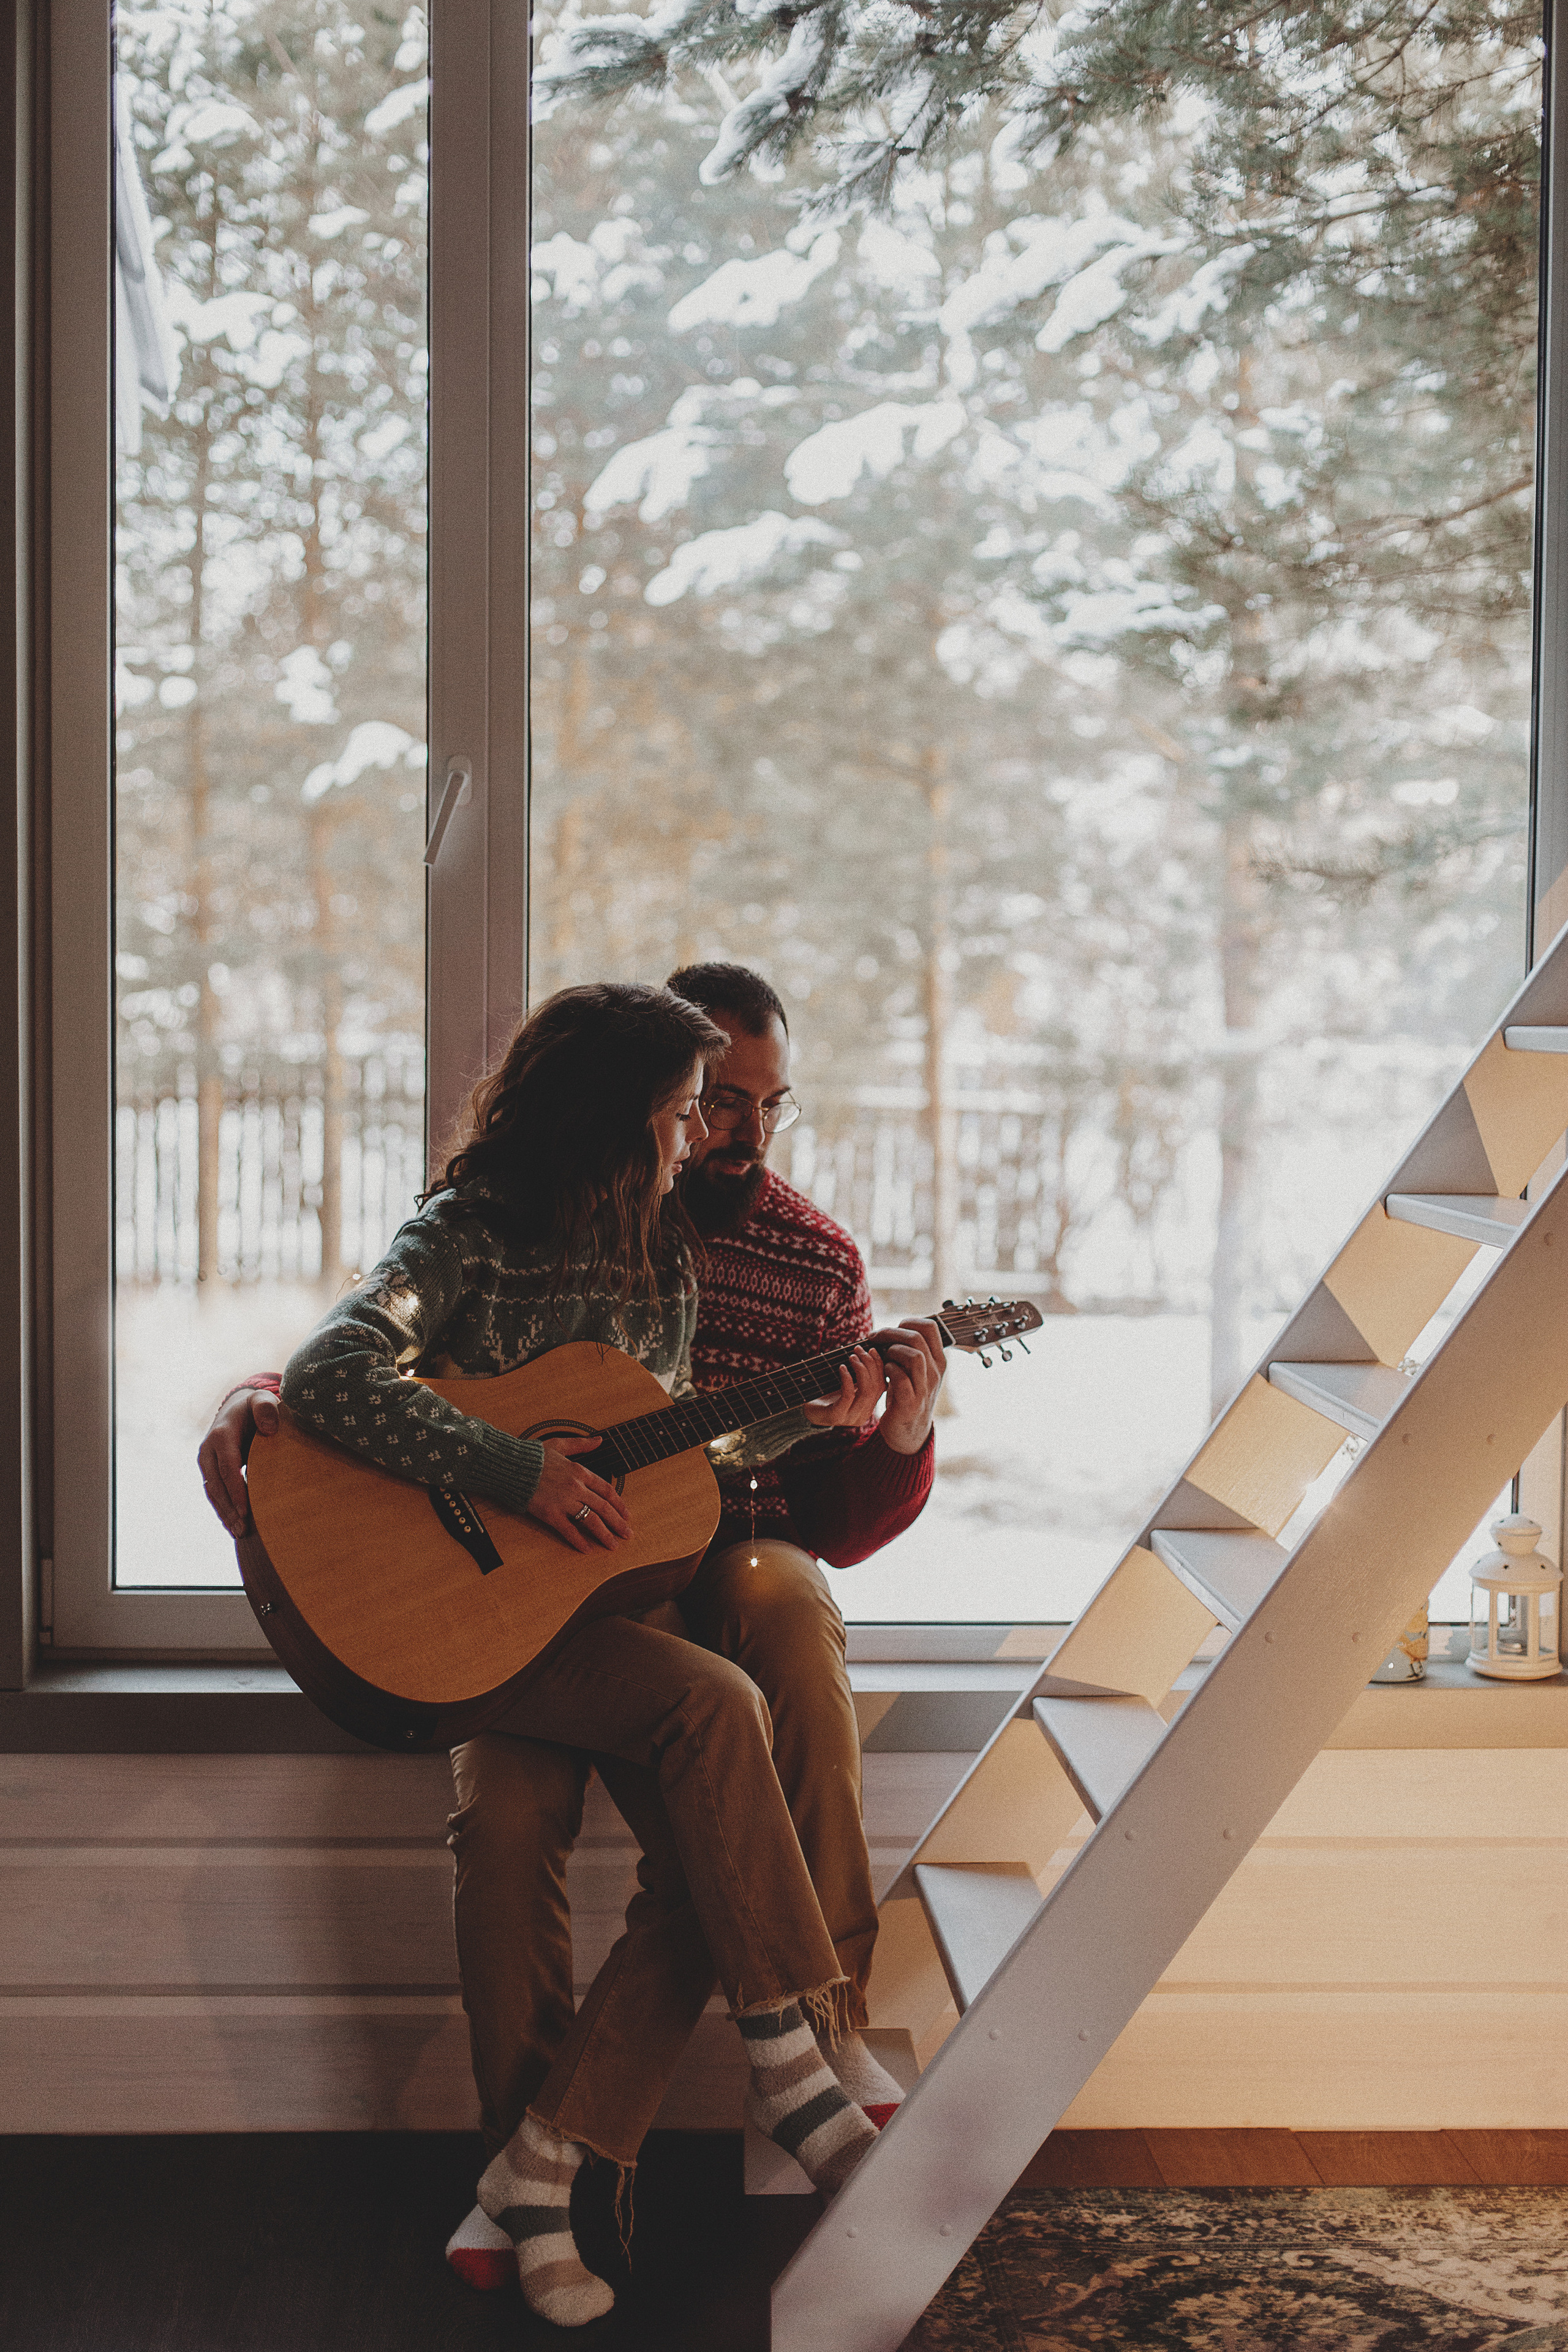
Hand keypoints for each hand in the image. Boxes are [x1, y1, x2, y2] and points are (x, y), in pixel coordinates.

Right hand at [197, 1385, 279, 1539]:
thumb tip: (268, 1428)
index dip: (235, 1490)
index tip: (246, 1510)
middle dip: (228, 1509)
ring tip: (239, 1533)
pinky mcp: (209, 1468)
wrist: (236, 1406)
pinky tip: (233, 1524)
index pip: (228, 1467)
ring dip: (224, 1513)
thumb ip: (266, 1408)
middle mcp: (208, 1449)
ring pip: (212, 1491)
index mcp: (221, 1435)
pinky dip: (222, 1508)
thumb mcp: (262, 1400)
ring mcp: (206, 1460)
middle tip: (243, 1530)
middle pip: (216, 1484)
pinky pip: (213, 1491)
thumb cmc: (254, 1406)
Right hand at [527, 1433, 633, 1552]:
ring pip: (591, 1520)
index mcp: (580, 1472)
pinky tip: (587, 1549)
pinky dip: (579, 1541)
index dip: (619, 1504)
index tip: (626, 1514)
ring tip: (613, 1545)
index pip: (607, 1490)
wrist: (511, 1465)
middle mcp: (576, 1487)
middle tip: (627, 1534)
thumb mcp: (560, 1444)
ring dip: (604, 1535)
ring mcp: (564, 1501)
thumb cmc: (533, 1456)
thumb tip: (598, 1440)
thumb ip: (581, 1445)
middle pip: (604, 1508)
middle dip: (618, 1523)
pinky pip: (569, 1530)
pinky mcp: (550, 1514)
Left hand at [802, 1344, 885, 1430]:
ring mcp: (850, 1418)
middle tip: (858, 1349)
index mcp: (868, 1407)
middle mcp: (863, 1415)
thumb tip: (871, 1351)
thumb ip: (860, 1375)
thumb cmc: (826, 1392)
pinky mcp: (836, 1416)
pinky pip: (848, 1395)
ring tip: (851, 1357)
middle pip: (876, 1387)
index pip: (882, 1385)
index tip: (872, 1349)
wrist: (807, 1408)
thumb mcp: (847, 1383)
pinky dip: (847, 1378)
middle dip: (869, 1364)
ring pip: (866, 1391)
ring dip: (860, 1370)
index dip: (879, 1366)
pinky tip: (841, 1367)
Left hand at [874, 1319, 945, 1454]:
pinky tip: (883, 1373)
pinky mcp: (911, 1403)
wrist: (907, 1431)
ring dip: (891, 1352)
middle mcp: (935, 1372)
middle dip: (890, 1333)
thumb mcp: (915, 1371)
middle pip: (917, 1338)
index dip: (907, 1321)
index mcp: (938, 1360)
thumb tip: (891, 1329)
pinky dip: (888, 1371)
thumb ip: (910, 1351)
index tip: (890, 1329)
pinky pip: (900, 1378)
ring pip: (913, 1356)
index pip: (930, 1327)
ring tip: (881, 1357)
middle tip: (874, 1338)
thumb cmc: (907, 1395)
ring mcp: (925, 1388)